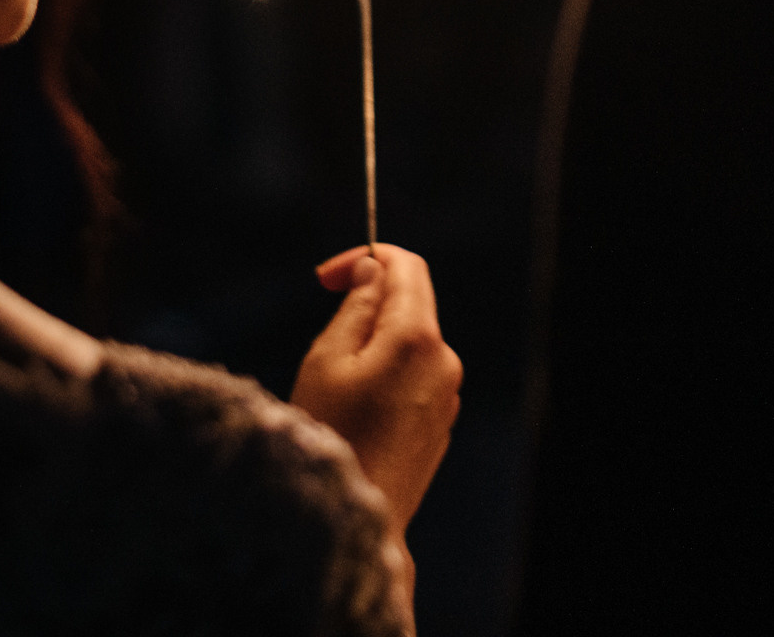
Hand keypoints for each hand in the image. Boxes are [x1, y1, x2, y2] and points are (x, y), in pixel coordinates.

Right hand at [292, 244, 463, 535]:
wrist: (354, 515)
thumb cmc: (330, 435)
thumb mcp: (328, 359)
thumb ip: (357, 306)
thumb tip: (373, 270)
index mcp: (417, 338)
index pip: (407, 266)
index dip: (366, 258)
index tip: (326, 278)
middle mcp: (445, 361)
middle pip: (413, 303)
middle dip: (370, 302)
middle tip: (325, 327)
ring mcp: (448, 394)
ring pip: (413, 343)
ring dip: (377, 341)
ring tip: (335, 380)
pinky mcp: (441, 421)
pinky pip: (417, 378)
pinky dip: (389, 373)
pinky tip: (357, 408)